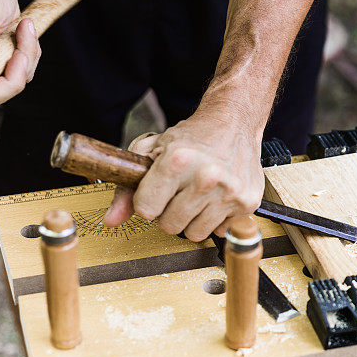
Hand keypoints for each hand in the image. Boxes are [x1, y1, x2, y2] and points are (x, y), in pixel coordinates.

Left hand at [103, 111, 264, 241]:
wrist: (235, 123)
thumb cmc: (192, 137)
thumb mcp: (152, 151)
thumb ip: (126, 187)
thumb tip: (110, 221)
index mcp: (177, 161)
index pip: (146, 210)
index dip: (148, 202)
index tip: (156, 192)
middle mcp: (206, 177)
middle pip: (170, 226)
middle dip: (169, 213)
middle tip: (179, 193)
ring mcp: (229, 192)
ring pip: (194, 234)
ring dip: (192, 219)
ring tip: (197, 197)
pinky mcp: (246, 202)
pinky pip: (219, 231)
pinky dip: (215, 220)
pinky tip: (216, 199)